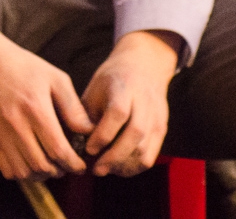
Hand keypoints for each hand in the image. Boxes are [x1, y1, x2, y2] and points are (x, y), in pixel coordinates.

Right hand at [0, 8, 92, 180]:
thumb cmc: (19, 66)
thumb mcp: (53, 77)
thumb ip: (73, 106)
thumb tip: (88, 130)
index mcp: (35, 108)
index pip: (58, 150)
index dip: (73, 164)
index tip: (80, 164)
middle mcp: (15, 125)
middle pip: (41, 165)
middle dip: (60, 171)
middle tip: (66, 165)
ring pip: (24, 172)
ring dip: (41, 174)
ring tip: (49, 165)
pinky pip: (6, 169)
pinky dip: (21, 173)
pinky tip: (29, 162)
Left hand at [79, 29, 180, 176]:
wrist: (143, 66)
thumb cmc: (111, 79)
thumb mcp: (94, 88)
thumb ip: (86, 114)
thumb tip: (74, 144)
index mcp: (124, 87)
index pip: (117, 113)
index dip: (103, 134)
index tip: (88, 148)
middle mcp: (144, 102)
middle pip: (135, 134)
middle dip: (113, 156)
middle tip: (95, 168)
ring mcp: (156, 117)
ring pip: (145, 149)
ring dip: (123, 165)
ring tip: (105, 169)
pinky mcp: (162, 129)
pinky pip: (151, 155)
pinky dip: (134, 167)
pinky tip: (118, 167)